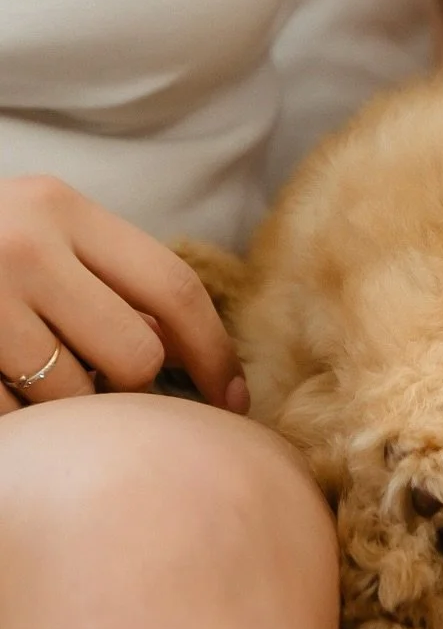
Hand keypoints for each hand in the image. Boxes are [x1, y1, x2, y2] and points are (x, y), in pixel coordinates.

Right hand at [0, 177, 247, 416]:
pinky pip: (15, 418)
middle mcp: (27, 249)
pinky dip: (20, 419)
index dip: (214, 349)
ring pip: (73, 394)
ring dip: (68, 402)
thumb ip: (109, 273)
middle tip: (100, 375)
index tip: (233, 396)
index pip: (173, 286)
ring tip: (32, 372)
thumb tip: (175, 346)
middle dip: (132, 382)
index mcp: (63, 209)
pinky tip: (4, 389)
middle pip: (137, 353)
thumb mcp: (42, 232)